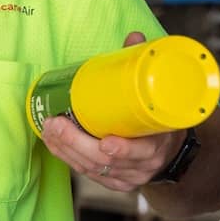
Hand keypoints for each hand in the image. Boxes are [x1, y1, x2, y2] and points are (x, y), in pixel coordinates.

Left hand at [38, 31, 187, 192]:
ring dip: (65, 149)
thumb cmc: (162, 122)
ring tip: (49, 128)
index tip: (107, 143)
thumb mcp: (162, 98)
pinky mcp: (111, 181)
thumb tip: (135, 38)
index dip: (125, 150)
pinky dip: (67, 157)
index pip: (142, 152)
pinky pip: (85, 172)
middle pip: (105, 162)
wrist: (170, 153)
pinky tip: (52, 142)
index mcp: (158, 146)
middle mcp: (141, 166)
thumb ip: (146, 69)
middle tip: (56, 123)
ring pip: (90, 168)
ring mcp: (125, 177)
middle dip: (76, 143)